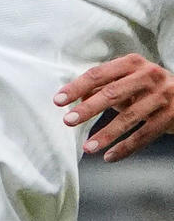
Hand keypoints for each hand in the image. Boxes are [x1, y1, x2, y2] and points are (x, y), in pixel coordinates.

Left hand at [59, 54, 173, 161]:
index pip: (99, 74)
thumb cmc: (145, 88)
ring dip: (107, 134)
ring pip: (130, 117)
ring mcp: (162, 95)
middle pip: (113, 93)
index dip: (77, 87)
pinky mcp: (171, 115)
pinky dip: (126, 148)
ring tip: (88, 148)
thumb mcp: (124, 82)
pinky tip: (109, 157)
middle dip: (89, 108)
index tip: (58, 100)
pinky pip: (145, 134)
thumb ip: (100, 88)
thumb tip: (73, 98)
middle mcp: (149, 76)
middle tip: (68, 121)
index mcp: (132, 63)